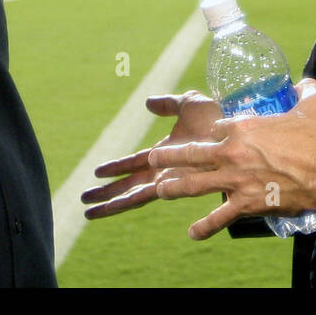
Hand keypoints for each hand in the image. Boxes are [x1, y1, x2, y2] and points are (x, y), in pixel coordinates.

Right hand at [81, 91, 221, 219]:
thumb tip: (147, 103)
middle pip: (128, 185)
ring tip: (87, 211)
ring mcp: (167, 180)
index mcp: (164, 154)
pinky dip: (124, 202)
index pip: (134, 163)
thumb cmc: (217, 118)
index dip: (116, 168)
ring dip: (109, 203)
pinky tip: (109, 209)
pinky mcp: (171, 185)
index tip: (96, 172)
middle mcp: (163, 171)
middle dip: (106, 193)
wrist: (231, 130)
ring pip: (131, 195)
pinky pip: (143, 196)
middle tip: (84, 200)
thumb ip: (169, 104)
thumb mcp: (189, 104)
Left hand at [149, 78, 315, 240]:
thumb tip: (304, 83)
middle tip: (154, 159)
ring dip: (174, 188)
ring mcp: (236, 180)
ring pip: (194, 185)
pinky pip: (219, 218)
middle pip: (191, 154)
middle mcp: (232, 152)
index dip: (213, 132)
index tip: (214, 136)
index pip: (216, 128)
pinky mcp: (247, 203)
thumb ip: (304, 89)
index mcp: (243, 125)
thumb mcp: (314, 102)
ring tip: (160, 190)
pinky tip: (192, 232)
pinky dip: (204, 227)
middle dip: (169, 157)